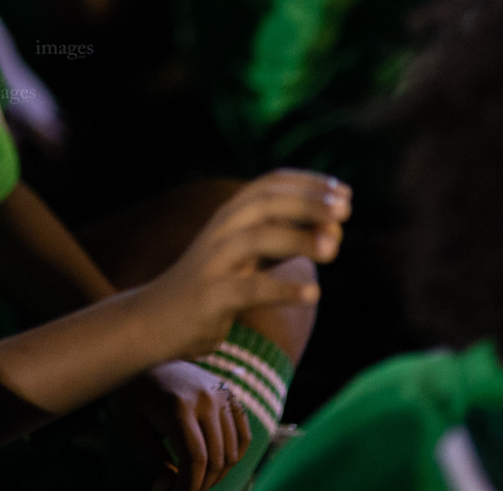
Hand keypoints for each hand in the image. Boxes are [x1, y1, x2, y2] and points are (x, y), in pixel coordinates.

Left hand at [112, 360, 251, 490]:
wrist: (142, 353)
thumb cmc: (131, 393)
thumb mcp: (131, 428)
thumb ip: (153, 461)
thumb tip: (172, 487)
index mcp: (179, 405)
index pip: (195, 459)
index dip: (188, 486)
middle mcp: (206, 398)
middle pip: (216, 459)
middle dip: (200, 484)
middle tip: (179, 490)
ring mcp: (221, 394)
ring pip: (232, 452)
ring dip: (215, 474)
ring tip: (192, 478)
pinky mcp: (229, 394)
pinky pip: (242, 436)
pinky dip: (232, 456)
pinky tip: (211, 464)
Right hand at [137, 170, 349, 358]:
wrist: (156, 319)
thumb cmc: (214, 283)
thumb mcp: (248, 255)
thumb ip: (287, 240)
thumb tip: (336, 230)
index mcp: (229, 215)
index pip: (269, 184)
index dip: (308, 182)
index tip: (344, 192)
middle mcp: (220, 231)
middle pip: (264, 203)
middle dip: (307, 202)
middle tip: (346, 210)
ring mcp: (214, 262)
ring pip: (255, 239)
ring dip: (297, 239)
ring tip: (334, 248)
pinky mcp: (211, 296)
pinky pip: (248, 289)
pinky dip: (282, 289)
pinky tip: (313, 294)